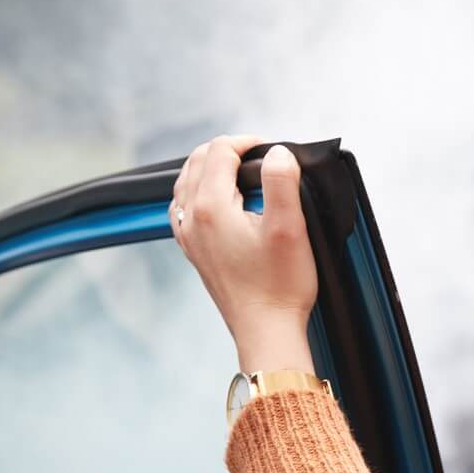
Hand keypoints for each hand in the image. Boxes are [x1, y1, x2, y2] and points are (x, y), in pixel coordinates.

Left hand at [170, 136, 317, 373]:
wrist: (266, 330)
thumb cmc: (281, 286)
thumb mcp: (289, 228)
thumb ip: (282, 182)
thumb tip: (278, 152)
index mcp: (210, 207)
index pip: (220, 152)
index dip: (246, 142)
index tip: (272, 148)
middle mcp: (191, 218)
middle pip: (197, 162)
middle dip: (227, 150)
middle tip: (259, 154)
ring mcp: (188, 236)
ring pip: (186, 183)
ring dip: (209, 167)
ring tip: (239, 169)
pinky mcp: (194, 251)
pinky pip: (184, 207)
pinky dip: (198, 191)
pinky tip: (216, 199)